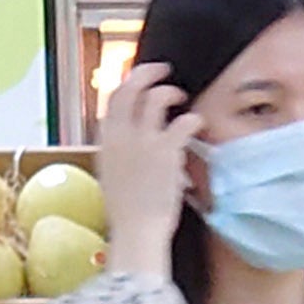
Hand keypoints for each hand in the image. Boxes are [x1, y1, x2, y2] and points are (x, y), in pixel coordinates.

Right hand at [92, 67, 192, 279]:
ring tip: (182, 98)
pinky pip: (183, 121)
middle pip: (131, 86)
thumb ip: (119, 152)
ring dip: (171, 91)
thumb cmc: (127, 213)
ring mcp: (143, 140)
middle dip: (148, 72)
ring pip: (156, 96)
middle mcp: (121, 134)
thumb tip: (131, 139)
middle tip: (164, 70)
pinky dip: (192, 119)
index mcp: (105, 141)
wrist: (137, 233)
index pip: (113, 99)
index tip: (140, 82)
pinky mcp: (166, 150)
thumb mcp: (111, 176)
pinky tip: (197, 123)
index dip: (129, 84)